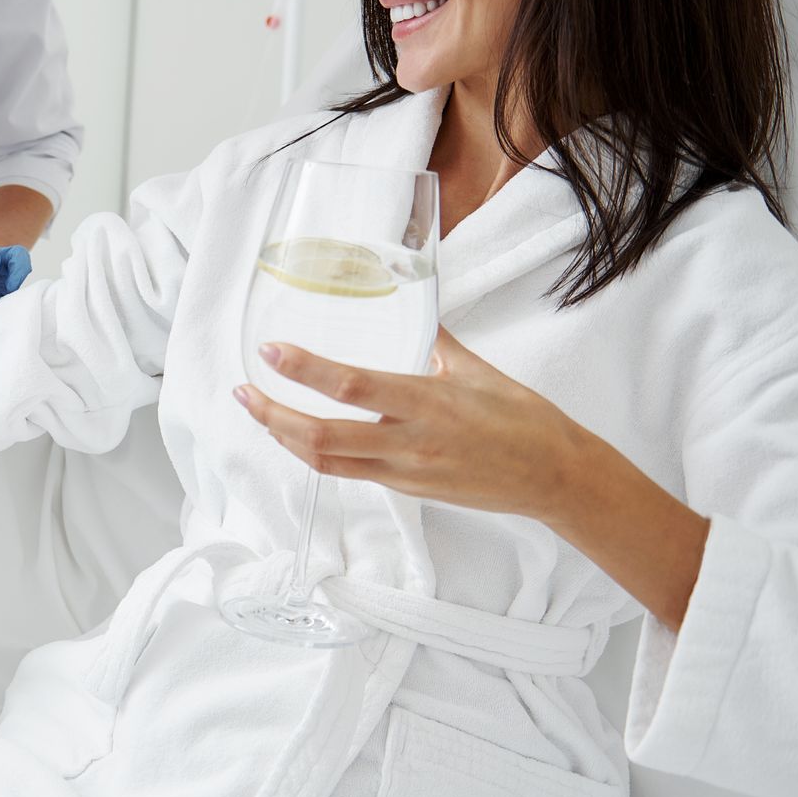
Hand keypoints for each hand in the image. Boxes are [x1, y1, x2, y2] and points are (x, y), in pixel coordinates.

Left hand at [233, 327, 590, 522]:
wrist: (554, 476)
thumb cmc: (522, 419)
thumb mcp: (476, 369)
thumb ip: (434, 340)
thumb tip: (411, 305)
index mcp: (427, 403)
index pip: (351, 386)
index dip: (305, 370)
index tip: (271, 351)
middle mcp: (409, 442)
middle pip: (321, 436)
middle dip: (273, 416)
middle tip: (243, 393)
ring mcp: (405, 472)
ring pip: (327, 462)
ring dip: (286, 438)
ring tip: (260, 413)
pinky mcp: (406, 490)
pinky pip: (348, 473)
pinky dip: (315, 455)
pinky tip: (299, 436)